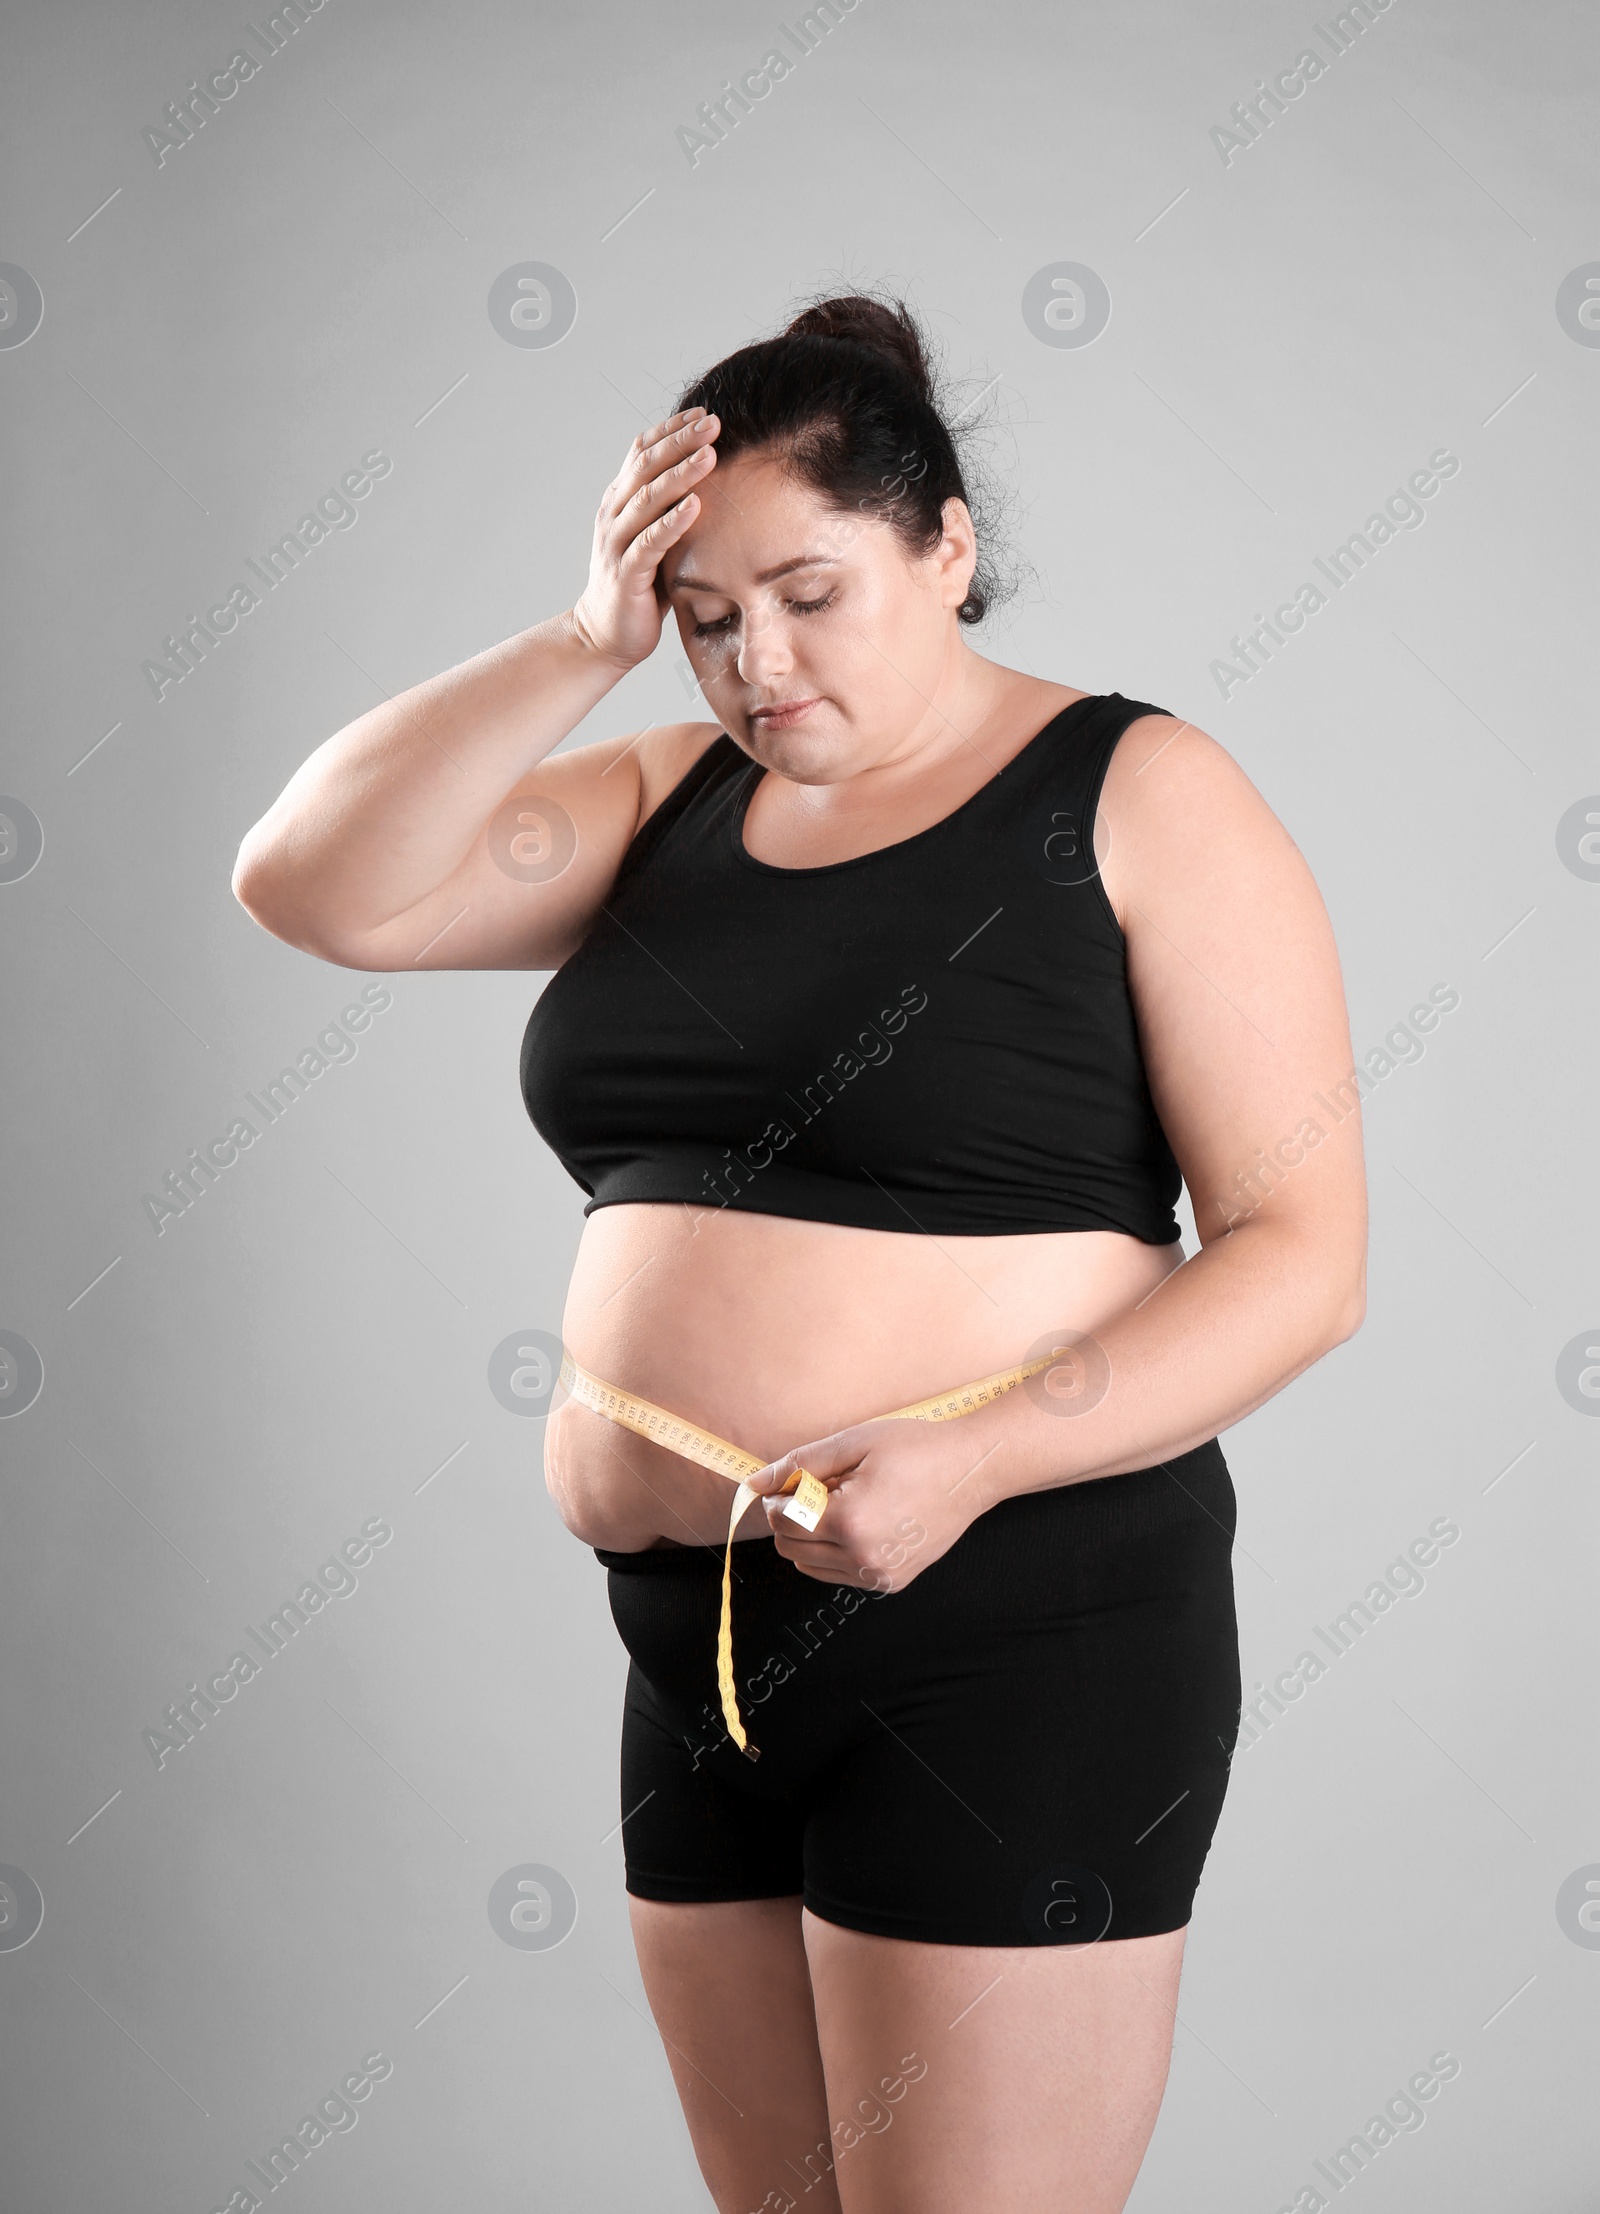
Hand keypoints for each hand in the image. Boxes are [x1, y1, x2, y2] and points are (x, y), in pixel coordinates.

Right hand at [569, 407, 719, 668]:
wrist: (606, 635)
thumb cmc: (641, 586)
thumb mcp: (657, 538)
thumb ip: (673, 509)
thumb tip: (715, 482)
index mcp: (620, 501)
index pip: (642, 453)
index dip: (671, 430)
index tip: (703, 412)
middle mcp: (614, 514)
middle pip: (646, 467)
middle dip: (681, 442)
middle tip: (714, 422)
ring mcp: (616, 543)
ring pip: (648, 499)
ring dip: (680, 474)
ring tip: (710, 453)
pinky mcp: (626, 574)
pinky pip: (650, 542)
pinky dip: (672, 522)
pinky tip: (695, 506)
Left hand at [745, 1419, 991, 1594]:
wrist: (971, 1470)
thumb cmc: (916, 1448)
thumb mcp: (853, 1443)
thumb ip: (800, 1464)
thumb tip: (754, 1483)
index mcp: (850, 1521)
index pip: (783, 1520)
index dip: (781, 1496)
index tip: (798, 1478)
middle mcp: (863, 1557)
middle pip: (790, 1547)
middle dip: (793, 1517)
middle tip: (822, 1488)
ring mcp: (879, 1574)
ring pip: (809, 1566)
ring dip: (812, 1536)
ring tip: (843, 1504)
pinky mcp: (890, 1582)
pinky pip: (838, 1574)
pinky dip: (834, 1551)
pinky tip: (859, 1521)